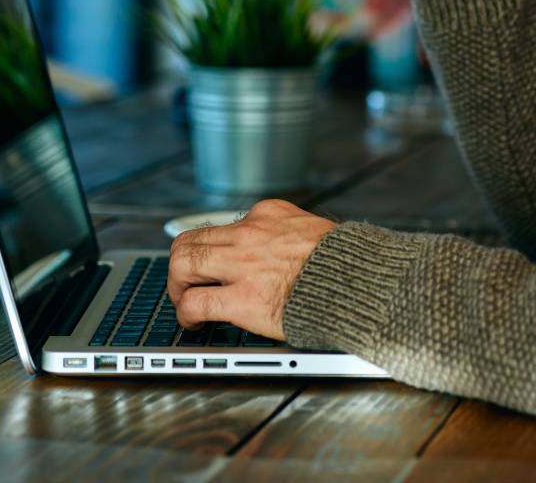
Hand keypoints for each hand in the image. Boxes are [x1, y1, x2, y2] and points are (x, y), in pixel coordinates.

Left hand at [166, 199, 335, 340]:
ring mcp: (243, 264)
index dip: (212, 249)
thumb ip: (288, 234)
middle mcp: (250, 232)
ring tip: (184, 300)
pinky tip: (194, 321)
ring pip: (182, 263)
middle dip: (181, 264)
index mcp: (268, 214)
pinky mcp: (242, 299)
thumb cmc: (344, 261)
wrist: (358, 280)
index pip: (222, 225)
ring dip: (177, 285)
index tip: (211, 263)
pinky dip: (186, 313)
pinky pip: (195, 301)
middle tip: (185, 282)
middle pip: (190, 239)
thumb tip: (281, 248)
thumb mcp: (313, 228)